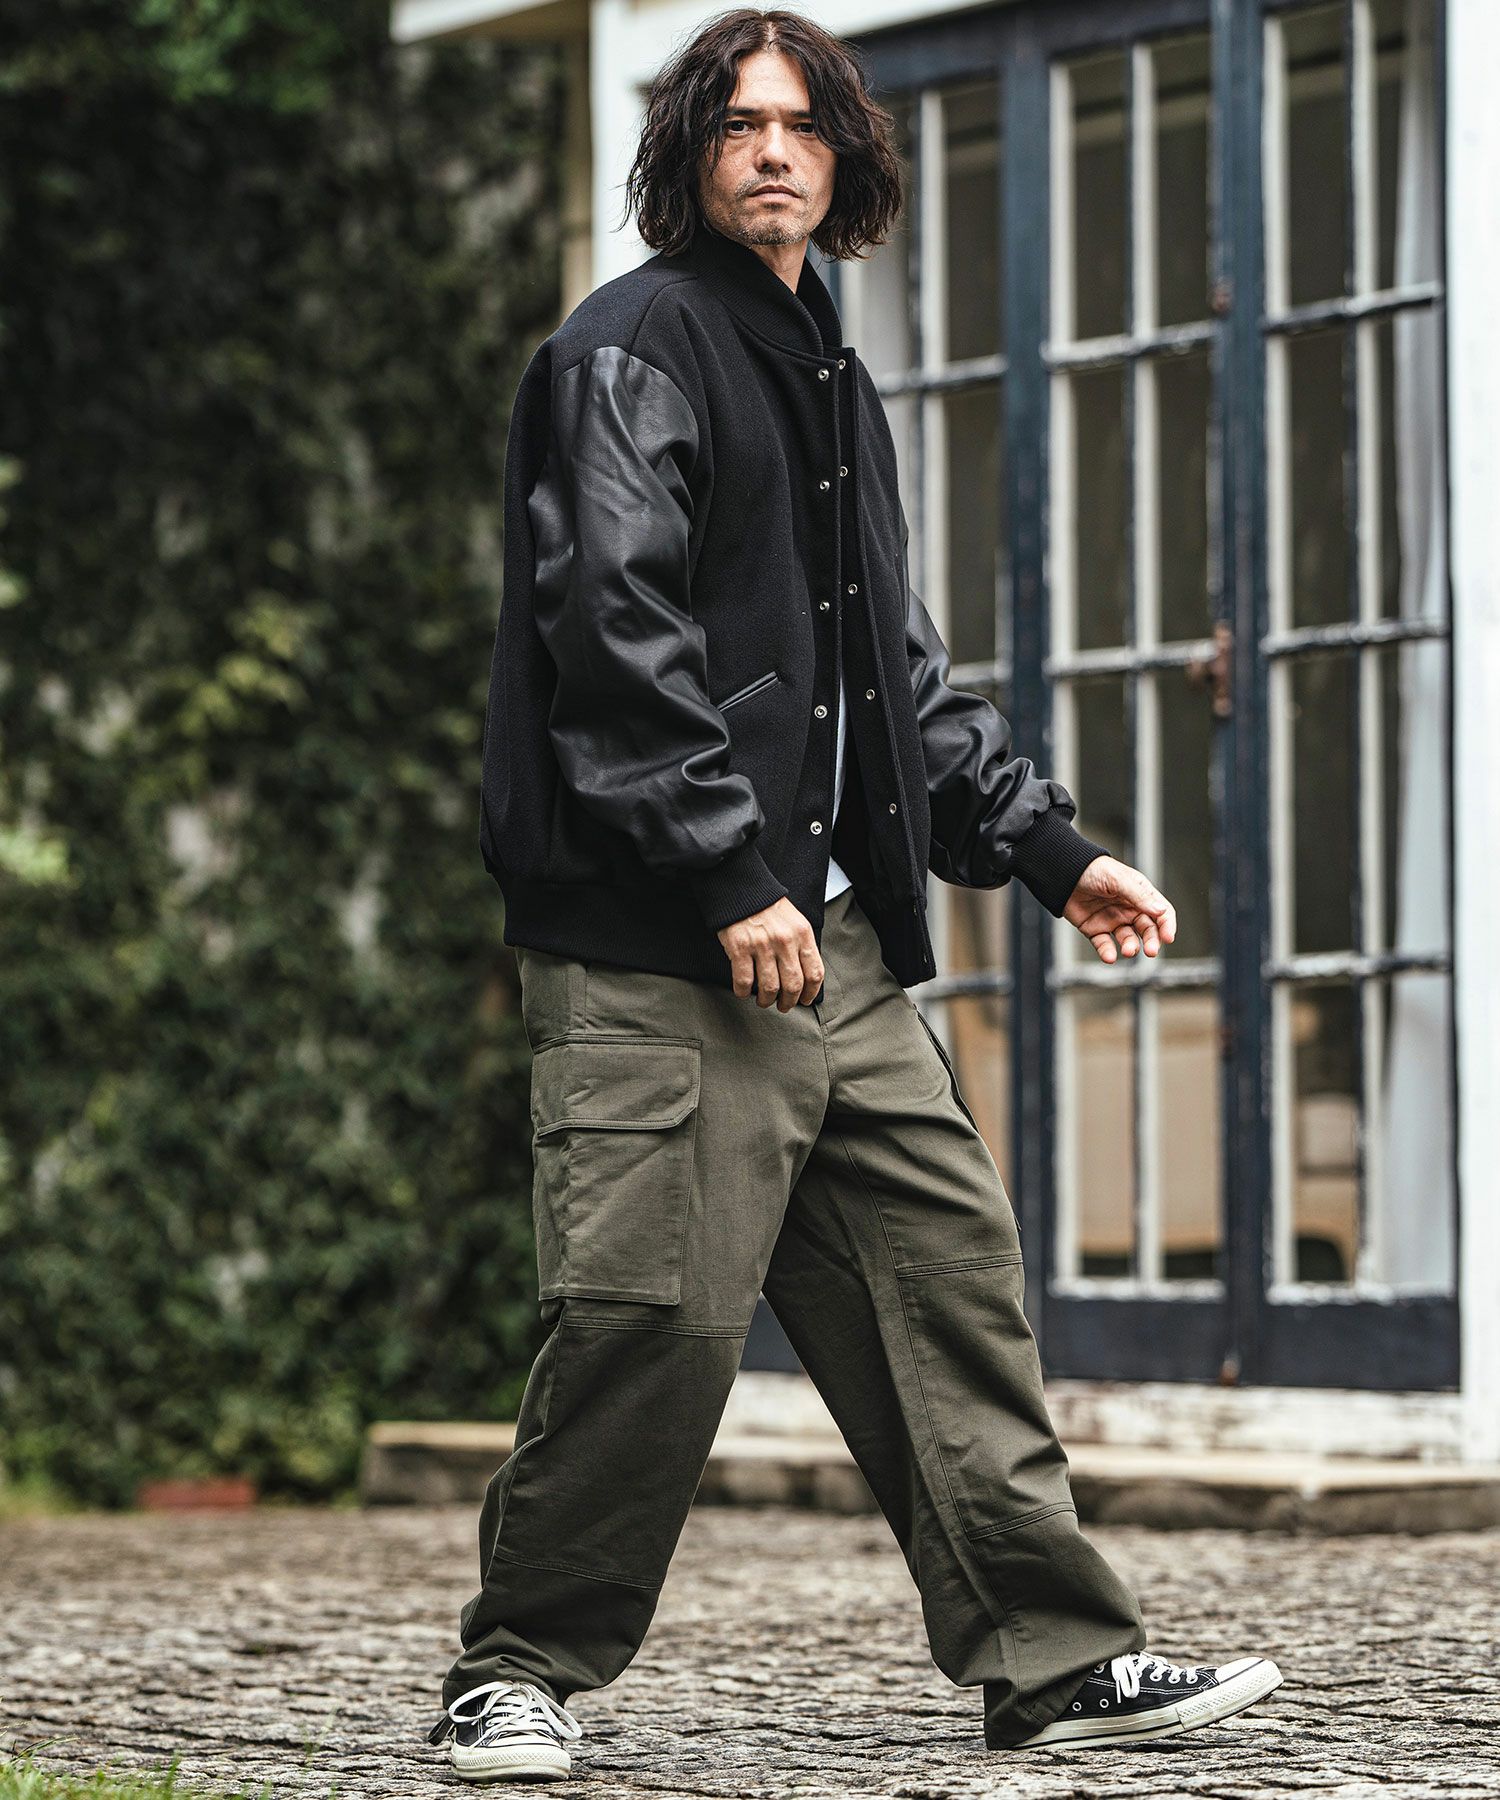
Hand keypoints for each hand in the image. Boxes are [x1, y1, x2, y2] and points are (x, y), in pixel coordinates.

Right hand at [717, 896, 823, 1009]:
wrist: (741, 888)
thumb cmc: (768, 907)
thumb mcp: (795, 921)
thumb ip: (802, 945)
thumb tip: (806, 977)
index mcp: (802, 934)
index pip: (814, 973)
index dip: (810, 993)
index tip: (805, 1001)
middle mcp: (784, 941)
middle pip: (793, 985)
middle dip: (788, 1002)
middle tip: (783, 1006)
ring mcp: (761, 945)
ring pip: (769, 988)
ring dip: (766, 1001)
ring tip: (764, 1001)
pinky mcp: (739, 948)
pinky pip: (744, 981)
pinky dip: (744, 992)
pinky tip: (744, 991)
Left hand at [1062, 856, 1176, 963]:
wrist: (1063, 873)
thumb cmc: (1092, 869)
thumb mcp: (1118, 879)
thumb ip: (1139, 896)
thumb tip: (1160, 911)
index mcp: (1139, 894)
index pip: (1161, 912)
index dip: (1167, 925)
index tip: (1168, 938)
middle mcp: (1129, 909)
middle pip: (1148, 930)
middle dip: (1151, 941)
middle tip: (1151, 951)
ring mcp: (1113, 920)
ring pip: (1128, 940)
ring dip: (1131, 947)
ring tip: (1128, 951)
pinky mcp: (1096, 929)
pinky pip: (1105, 945)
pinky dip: (1108, 953)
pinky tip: (1110, 956)